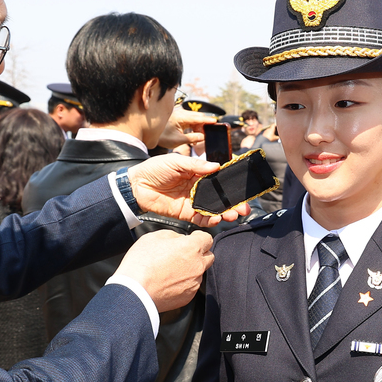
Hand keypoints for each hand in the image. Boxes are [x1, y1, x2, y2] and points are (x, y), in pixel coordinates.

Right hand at [118, 229, 213, 311]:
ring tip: (170, 270)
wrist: (134, 291)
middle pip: (208, 256)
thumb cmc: (141, 265)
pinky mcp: (188, 297)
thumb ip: (173, 235)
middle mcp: (197, 266)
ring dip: (190, 269)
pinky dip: (184, 283)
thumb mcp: (154, 237)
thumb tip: (179, 239)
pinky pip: (191, 286)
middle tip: (182, 254)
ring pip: (199, 272)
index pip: (207, 238)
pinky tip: (168, 282)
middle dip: (199, 253)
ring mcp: (194, 283)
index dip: (198, 237)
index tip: (192, 239)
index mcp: (191, 248)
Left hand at [127, 153, 248, 225]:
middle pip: (222, 195)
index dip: (232, 179)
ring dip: (226, 212)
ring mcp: (194, 201)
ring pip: (215, 208)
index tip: (244, 183)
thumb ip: (196, 165)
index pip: (220, 176)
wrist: (136, 185)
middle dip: (235, 201)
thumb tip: (216, 166)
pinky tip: (217, 219)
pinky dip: (210, 220)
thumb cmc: (155, 169)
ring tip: (234, 214)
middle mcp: (200, 187)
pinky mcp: (186, 213)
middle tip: (244, 206)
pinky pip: (201, 218)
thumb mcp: (176, 161)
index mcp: (199, 172)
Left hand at [156, 108, 220, 150]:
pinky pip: (191, 121)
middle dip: (204, 125)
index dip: (208, 120)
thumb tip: (203, 137)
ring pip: (195, 119)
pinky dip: (194, 127)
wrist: (149, 133)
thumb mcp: (178, 140)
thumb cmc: (162, 137)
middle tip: (208, 134)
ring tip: (199, 137)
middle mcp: (182, 113)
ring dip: (199, 127)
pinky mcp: (179, 118)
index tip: (216, 122)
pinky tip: (194, 135)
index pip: (198, 118)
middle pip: (198, 117)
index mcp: (181, 117)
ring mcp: (180, 115)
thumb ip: (192, 138)